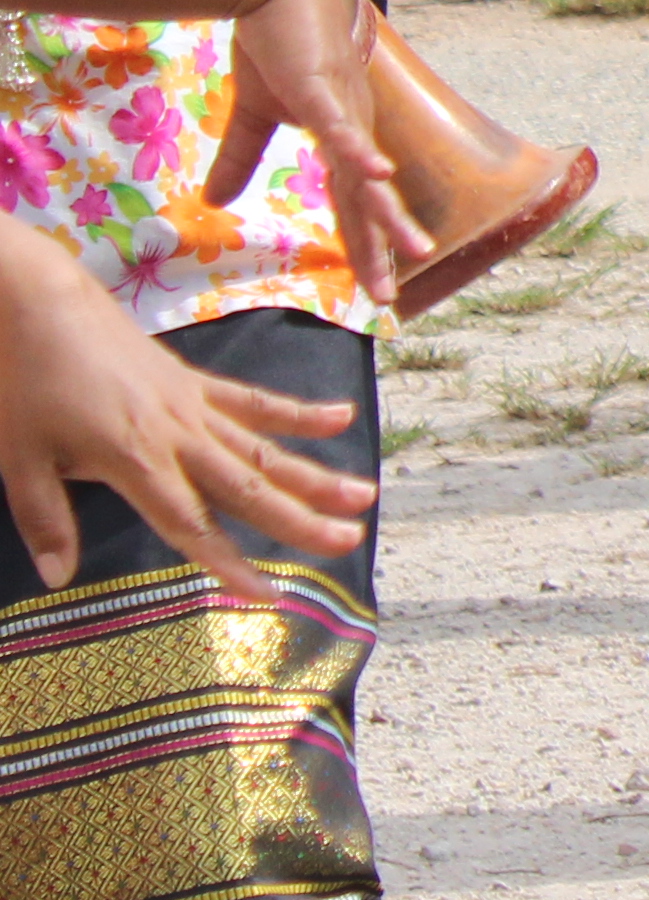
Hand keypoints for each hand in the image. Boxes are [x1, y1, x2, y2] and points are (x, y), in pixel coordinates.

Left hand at [0, 223, 370, 607]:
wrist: (39, 305)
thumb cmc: (23, 383)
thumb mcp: (21, 459)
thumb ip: (46, 520)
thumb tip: (59, 579)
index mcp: (136, 459)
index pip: (192, 524)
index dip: (232, 563)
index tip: (271, 595)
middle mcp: (178, 435)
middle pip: (248, 487)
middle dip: (300, 518)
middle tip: (351, 541)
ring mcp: (193, 405)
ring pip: (263, 447)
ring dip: (314, 473)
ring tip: (363, 494)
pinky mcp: (194, 380)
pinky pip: (253, 400)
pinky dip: (297, 411)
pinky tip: (340, 416)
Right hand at [203, 0, 427, 309]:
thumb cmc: (275, 45)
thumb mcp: (252, 114)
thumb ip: (240, 159)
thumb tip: (216, 203)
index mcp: (339, 138)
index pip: (352, 203)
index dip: (362, 243)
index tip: (376, 285)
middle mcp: (352, 130)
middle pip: (367, 201)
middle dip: (380, 247)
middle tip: (390, 294)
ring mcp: (342, 110)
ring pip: (366, 172)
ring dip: (386, 211)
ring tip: (412, 248)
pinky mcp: (322, 89)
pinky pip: (340, 127)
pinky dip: (358, 150)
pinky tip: (378, 172)